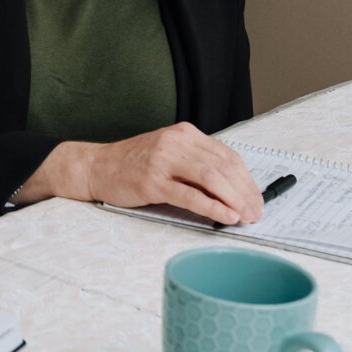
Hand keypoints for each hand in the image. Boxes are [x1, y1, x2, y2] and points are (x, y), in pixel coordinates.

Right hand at [20, 122, 263, 224]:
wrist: (95, 167)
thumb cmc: (133, 165)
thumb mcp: (168, 154)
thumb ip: (196, 164)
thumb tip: (233, 190)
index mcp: (184, 133)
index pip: (227, 155)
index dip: (247, 180)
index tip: (257, 199)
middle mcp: (176, 142)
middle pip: (224, 167)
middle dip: (246, 193)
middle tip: (256, 213)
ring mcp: (163, 160)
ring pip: (211, 178)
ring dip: (234, 200)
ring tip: (245, 217)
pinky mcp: (152, 181)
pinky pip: (190, 195)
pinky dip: (212, 207)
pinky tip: (225, 216)